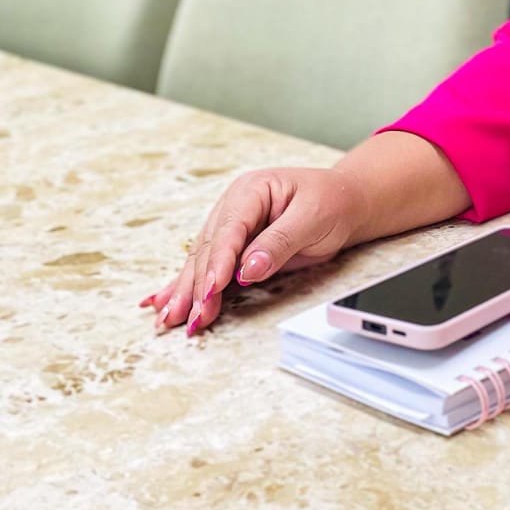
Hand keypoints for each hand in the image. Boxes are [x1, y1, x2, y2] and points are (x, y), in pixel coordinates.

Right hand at [139, 166, 368, 336]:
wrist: (347, 202)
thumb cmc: (334, 202)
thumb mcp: (314, 217)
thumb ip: (280, 242)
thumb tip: (248, 269)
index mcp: (252, 190)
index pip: (229, 230)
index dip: (218, 261)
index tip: (211, 289)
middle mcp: (234, 207)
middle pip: (209, 249)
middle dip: (198, 285)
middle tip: (191, 317)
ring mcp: (231, 227)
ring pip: (203, 262)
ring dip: (187, 291)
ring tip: (171, 319)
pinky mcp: (235, 248)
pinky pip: (208, 267)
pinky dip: (187, 286)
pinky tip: (162, 302)